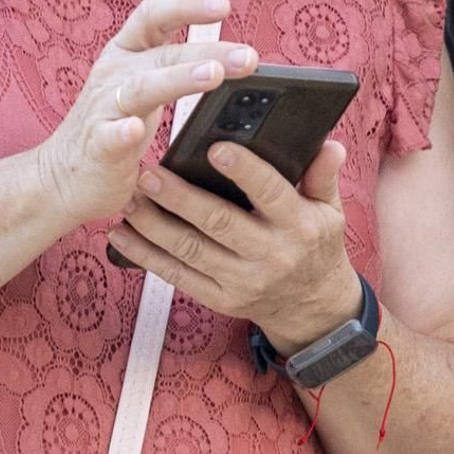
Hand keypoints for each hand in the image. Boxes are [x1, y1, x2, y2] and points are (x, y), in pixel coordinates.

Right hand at [32, 0, 257, 229]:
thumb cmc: (106, 120)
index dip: (187, 5)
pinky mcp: (98, 147)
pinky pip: (110, 137)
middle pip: (162, 53)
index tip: (225, 4)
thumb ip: (153, 28)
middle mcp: (114, 74)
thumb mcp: (131, 66)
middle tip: (249, 55)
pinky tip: (135, 131)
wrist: (61, 178)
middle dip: (207, 50)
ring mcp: (104, 110)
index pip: (154, 15)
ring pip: (142, 88)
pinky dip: (121, 132)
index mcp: (126, 52)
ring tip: (212, 74)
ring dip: (178, 79)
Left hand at [109, 135, 359, 350]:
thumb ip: (322, 176)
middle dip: (180, 198)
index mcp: (298, 226)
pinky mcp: (220, 300)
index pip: (271, 194)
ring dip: (154, 225)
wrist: (312, 308)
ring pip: (190, 250)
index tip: (215, 147)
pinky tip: (123, 235)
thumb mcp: (329, 211)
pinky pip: (177, 276)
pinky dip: (146, 256)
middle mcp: (270, 256)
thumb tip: (329, 145)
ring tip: (129, 199)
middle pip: (219, 223)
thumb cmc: (316, 246)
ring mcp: (242, 282)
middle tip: (148, 174)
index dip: (244, 171)